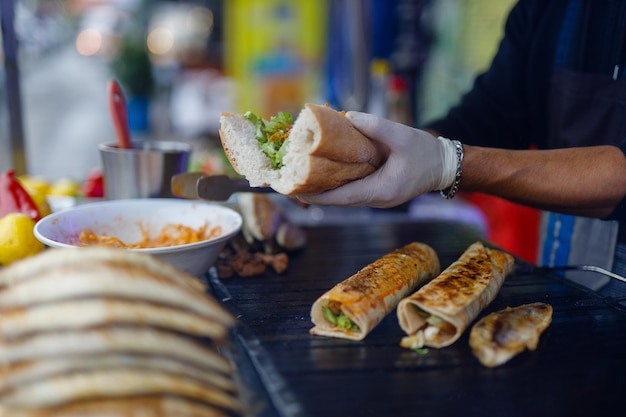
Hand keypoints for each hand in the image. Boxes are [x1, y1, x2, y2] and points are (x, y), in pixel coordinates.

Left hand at [295, 111, 458, 207]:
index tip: (295, 191)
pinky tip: (322, 172)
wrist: (445, 167)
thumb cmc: (426, 153)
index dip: (316, 196)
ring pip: (343, 197)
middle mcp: (375, 199)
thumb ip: (374, 126)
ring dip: (323, 189)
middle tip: (289, 183)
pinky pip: (351, 190)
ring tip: (300, 177)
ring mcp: (376, 197)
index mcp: (381, 190)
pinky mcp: (377, 191)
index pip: (341, 198)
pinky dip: (336, 183)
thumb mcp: (401, 136)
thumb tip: (348, 116)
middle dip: (313, 194)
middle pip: (338, 200)